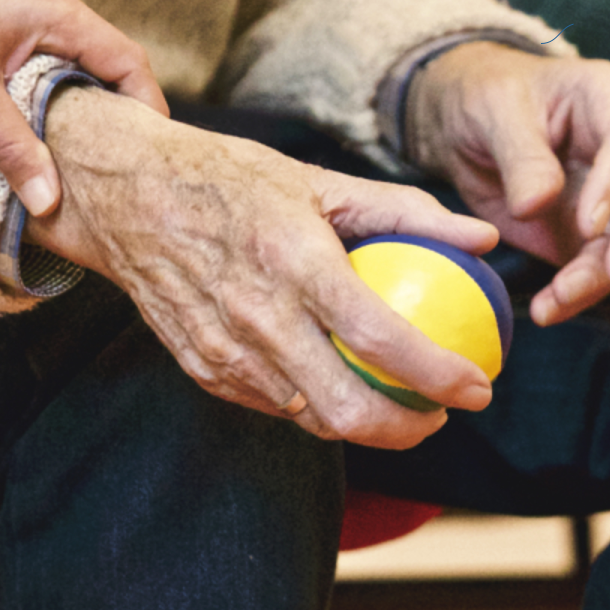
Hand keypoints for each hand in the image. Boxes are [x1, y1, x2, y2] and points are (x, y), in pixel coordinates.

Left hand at [0, 0, 167, 216]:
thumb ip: (13, 148)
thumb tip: (50, 202)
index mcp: (53, 9)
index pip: (126, 60)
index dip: (147, 107)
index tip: (151, 153)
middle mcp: (48, 1)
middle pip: (107, 60)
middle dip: (118, 111)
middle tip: (121, 163)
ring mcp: (25, 6)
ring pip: (75, 60)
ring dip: (82, 103)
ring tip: (84, 153)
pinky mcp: (2, 17)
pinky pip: (47, 57)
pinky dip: (54, 91)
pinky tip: (40, 125)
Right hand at [25, 87, 499, 448]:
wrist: (127, 196)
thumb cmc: (227, 179)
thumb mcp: (317, 179)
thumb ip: (404, 211)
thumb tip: (482, 237)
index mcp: (294, 262)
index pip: (382, 339)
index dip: (441, 375)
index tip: (477, 387)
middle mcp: (257, 316)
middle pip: (346, 410)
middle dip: (409, 429)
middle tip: (438, 413)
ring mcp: (223, 350)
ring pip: (309, 418)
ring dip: (362, 423)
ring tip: (391, 400)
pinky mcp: (201, 366)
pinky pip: (270, 404)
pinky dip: (309, 404)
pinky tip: (329, 380)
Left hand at [408, 42, 609, 324]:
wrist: (463, 125)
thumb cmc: (485, 99)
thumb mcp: (494, 113)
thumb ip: (520, 157)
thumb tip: (537, 205)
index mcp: (606, 99)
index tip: (587, 224)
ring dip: (603, 276)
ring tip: (558, 300)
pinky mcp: (592, 232)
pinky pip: (599, 267)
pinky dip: (579, 293)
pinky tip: (549, 309)